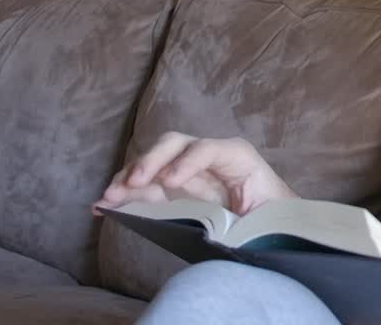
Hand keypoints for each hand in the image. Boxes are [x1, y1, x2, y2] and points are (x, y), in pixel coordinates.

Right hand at [93, 131, 295, 216]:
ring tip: (108, 197)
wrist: (277, 223)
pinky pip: (146, 186)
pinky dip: (125, 194)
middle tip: (133, 182)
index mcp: (238, 158)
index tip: (170, 182)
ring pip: (154, 163)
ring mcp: (189, 171)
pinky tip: (103, 206)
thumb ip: (246, 221)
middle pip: (175, 145)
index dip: (188, 161)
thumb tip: (223, 235)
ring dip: (128, 178)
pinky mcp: (174, 189)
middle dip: (151, 160)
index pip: (208, 149)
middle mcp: (210, 158)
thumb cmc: (275, 218)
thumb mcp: (268, 218)